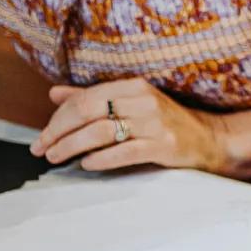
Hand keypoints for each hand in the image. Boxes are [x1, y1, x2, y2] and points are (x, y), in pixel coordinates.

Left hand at [30, 78, 231, 173]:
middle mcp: (144, 100)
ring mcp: (155, 122)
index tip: (43, 136)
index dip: (57, 118)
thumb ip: (93, 98)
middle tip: (42, 149)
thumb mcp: (131, 104)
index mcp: (133, 86)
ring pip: (101, 132)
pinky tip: (87, 164)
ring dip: (72, 146)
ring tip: (56, 157)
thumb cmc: (165, 123)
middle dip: (58, 132)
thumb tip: (55, 94)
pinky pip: (124, 152)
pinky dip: (101, 158)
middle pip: (88, 112)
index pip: (84, 99)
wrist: (209, 139)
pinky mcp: (164, 145)